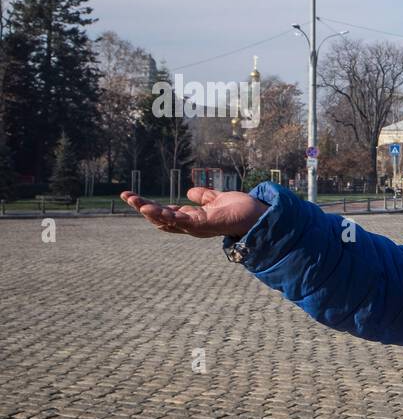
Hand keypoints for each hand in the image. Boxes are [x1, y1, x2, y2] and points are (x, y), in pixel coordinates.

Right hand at [119, 188, 268, 239]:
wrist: (259, 214)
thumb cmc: (241, 209)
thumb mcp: (216, 199)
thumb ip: (203, 197)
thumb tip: (190, 192)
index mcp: (192, 218)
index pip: (166, 213)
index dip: (150, 206)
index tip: (134, 197)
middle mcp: (191, 225)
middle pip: (161, 218)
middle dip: (142, 208)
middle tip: (126, 195)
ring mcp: (195, 226)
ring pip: (166, 220)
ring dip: (147, 210)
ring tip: (132, 200)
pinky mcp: (202, 224)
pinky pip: (179, 221)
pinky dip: (164, 215)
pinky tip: (150, 208)